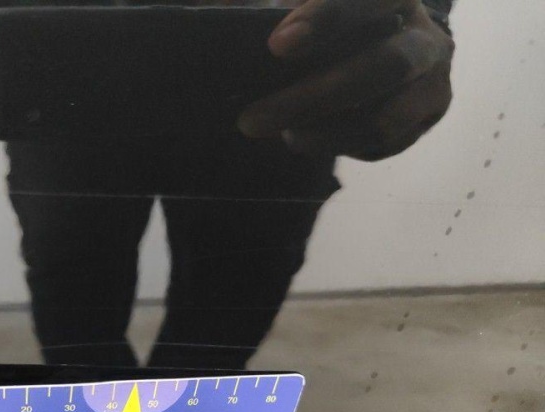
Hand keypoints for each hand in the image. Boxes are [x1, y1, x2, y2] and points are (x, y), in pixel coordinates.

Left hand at [238, 0, 454, 160]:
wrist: (390, 44)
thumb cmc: (334, 25)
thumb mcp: (312, 11)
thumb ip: (282, 12)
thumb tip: (229, 19)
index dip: (326, 19)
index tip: (277, 46)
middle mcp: (426, 34)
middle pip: (381, 67)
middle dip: (312, 99)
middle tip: (251, 121)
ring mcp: (434, 80)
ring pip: (382, 119)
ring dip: (323, 135)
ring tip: (284, 135)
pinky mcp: (429, 116)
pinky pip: (382, 144)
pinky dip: (339, 146)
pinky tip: (311, 137)